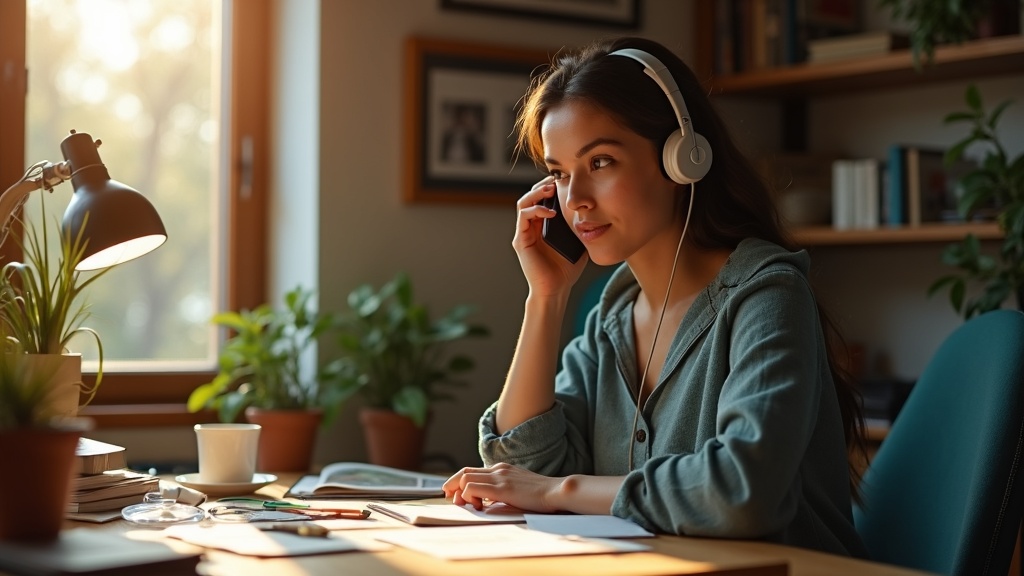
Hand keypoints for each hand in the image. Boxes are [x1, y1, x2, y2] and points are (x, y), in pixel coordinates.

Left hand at [443, 462, 563, 512]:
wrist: (556, 491)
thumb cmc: (540, 494)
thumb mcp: (517, 488)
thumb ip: (502, 490)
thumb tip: (486, 500)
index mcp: (502, 468)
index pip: (472, 470)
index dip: (458, 480)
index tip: (453, 492)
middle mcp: (498, 469)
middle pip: (464, 472)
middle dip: (451, 484)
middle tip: (448, 497)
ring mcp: (499, 477)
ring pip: (465, 479)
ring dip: (460, 493)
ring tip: (468, 505)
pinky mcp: (502, 488)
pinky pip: (473, 488)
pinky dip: (468, 497)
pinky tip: (478, 505)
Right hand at [513, 177, 587, 296]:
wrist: (556, 289)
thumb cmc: (567, 269)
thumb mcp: (577, 241)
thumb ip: (578, 226)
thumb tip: (592, 210)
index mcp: (542, 226)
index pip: (541, 199)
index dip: (550, 187)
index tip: (564, 180)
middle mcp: (531, 227)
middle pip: (531, 197)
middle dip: (542, 186)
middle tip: (556, 180)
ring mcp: (524, 233)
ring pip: (523, 203)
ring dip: (536, 193)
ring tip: (551, 190)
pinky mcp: (521, 241)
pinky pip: (524, 218)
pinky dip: (536, 210)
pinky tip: (550, 211)